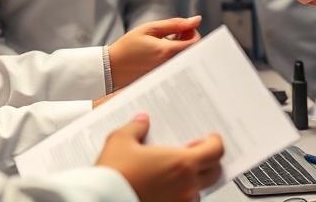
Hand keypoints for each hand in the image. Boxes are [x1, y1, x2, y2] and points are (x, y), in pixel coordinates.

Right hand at [97, 113, 223, 201]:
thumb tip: (142, 121)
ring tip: (175, 171)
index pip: (216, 151)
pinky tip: (164, 187)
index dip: (215, 142)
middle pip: (214, 172)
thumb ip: (136, 127)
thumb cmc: (113, 175)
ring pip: (199, 190)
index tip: (209, 138)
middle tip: (194, 152)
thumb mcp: (121, 140)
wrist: (98, 200)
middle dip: (208, 161)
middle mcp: (185, 186)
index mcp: (181, 164)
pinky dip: (179, 194)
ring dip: (193, 180)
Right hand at [107, 17, 201, 89]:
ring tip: (167, 41)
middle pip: (193, 52)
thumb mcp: (149, 29)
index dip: (194, 33)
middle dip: (189, 40)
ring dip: (182, 48)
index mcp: (167, 52)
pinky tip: (162, 52)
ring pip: (185, 59)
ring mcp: (166, 73)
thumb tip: (196, 20)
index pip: (195, 43)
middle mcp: (170, 65)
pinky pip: (176, 66)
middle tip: (176, 33)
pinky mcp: (162, 78)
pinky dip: (174, 57)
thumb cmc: (128, 46)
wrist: (111, 68)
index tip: (184, 28)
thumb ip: (175, 24)